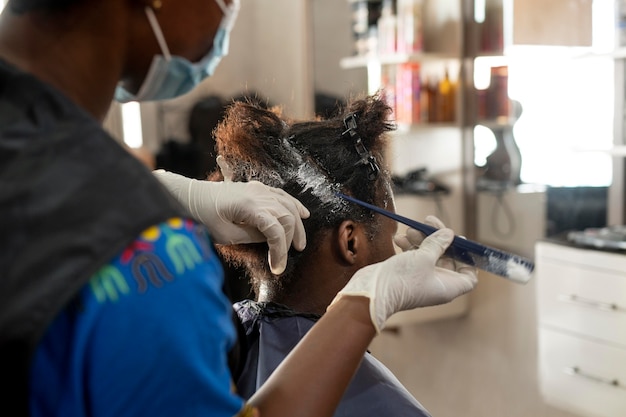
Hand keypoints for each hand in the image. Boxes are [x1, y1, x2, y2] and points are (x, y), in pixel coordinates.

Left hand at [153, 169, 309, 274]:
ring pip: (288, 205)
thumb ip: (250, 235)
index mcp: (249, 207)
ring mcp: (259, 189)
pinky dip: (294, 205)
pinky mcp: (257, 188)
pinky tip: (303, 214)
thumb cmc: (201, 215)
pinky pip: (282, 195)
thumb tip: (269, 239)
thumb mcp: (224, 234)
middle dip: (290, 239)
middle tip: (286, 258)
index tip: (277, 268)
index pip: (275, 229)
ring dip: (296, 225)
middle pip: (286, 217)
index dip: (280, 251)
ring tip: (299, 243)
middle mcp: (258, 195)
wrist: (190, 196)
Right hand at [329, 216, 476, 332]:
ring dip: (421, 239)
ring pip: (428, 254)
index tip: (460, 243)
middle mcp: (437, 283)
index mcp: (448, 286)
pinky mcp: (407, 273)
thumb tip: (449, 234)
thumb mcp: (424, 257)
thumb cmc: (401, 280)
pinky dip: (409, 246)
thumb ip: (438, 244)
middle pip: (447, 258)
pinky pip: (414, 256)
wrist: (372, 292)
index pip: (468, 276)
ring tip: (410, 229)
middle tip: (430, 223)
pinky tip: (400, 238)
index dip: (468, 259)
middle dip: (439, 240)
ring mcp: (421, 278)